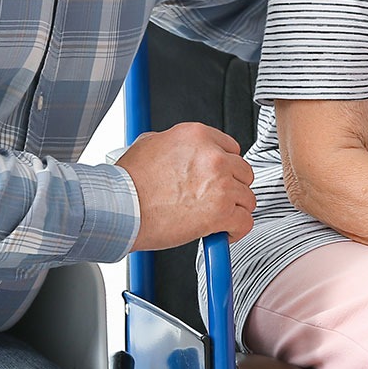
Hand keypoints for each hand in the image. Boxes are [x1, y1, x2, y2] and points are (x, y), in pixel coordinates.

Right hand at [115, 123, 256, 249]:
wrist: (120, 208)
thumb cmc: (128, 182)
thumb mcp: (149, 144)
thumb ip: (175, 145)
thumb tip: (182, 153)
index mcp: (197, 136)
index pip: (232, 148)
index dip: (226, 167)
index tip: (219, 178)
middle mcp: (213, 157)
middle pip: (243, 173)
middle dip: (233, 188)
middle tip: (216, 199)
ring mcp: (220, 184)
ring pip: (247, 198)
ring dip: (234, 209)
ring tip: (216, 218)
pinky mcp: (221, 211)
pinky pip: (244, 222)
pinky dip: (236, 230)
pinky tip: (221, 233)